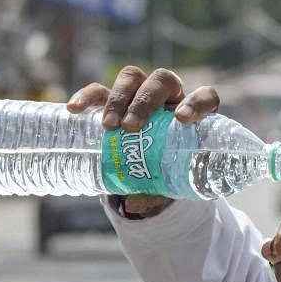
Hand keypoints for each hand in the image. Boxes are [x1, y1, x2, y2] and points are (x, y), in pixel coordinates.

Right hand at [67, 65, 220, 213]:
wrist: (143, 164)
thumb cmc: (163, 171)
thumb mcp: (166, 184)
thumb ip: (156, 193)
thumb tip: (134, 204)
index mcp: (192, 114)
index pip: (205, 96)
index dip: (197, 102)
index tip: (182, 119)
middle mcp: (169, 97)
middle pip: (162, 81)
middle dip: (146, 101)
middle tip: (132, 127)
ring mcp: (139, 94)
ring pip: (133, 78)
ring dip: (120, 98)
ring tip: (109, 126)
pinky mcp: (113, 98)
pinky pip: (99, 89)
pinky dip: (87, 96)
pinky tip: (75, 109)